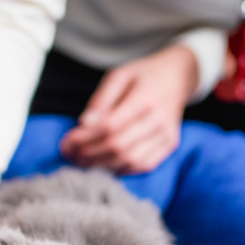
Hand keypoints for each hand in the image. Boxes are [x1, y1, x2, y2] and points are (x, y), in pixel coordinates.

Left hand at [59, 43, 197, 173]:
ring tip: (83, 161)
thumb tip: (84, 124)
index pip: (110, 126)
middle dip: (89, 153)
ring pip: (130, 160)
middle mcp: (159, 119)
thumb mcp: (119, 76)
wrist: (178, 77)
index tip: (67, 142)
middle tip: (70, 154)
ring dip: (103, 165)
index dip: (85, 138)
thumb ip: (101, 99)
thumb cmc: (144, 75)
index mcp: (145, 97)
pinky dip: (122, 169)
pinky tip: (105, 164)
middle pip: (118, 145)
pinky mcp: (170, 145)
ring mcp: (167, 135)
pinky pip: (143, 166)